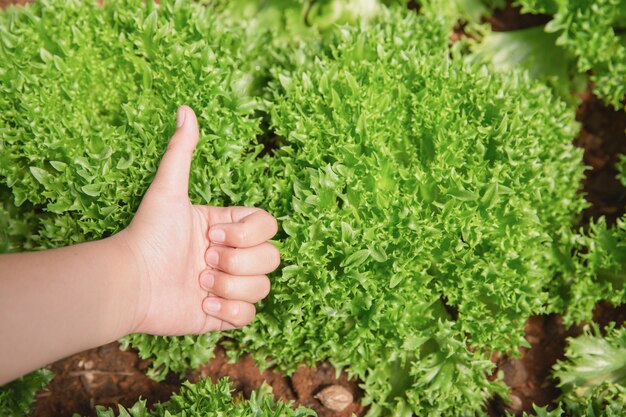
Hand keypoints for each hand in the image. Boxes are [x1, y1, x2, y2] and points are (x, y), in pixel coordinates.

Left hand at [120, 106, 278, 334]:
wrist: (129, 283)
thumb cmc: (147, 235)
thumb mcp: (168, 190)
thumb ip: (181, 151)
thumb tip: (185, 109)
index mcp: (227, 228)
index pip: (269, 226)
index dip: (247, 234)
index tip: (212, 236)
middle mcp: (232, 256)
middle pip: (272, 258)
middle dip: (237, 263)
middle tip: (202, 262)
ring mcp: (229, 286)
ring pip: (263, 288)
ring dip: (230, 287)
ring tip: (198, 284)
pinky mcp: (221, 314)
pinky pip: (249, 316)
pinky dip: (228, 311)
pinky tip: (201, 304)